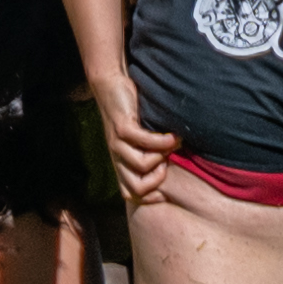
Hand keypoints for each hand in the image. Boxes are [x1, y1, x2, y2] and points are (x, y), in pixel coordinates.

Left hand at [87, 63, 178, 205]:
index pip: (129, 194)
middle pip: (134, 188)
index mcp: (120, 162)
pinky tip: (173, 136)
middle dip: (156, 181)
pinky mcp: (122, 128)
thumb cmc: (129, 111)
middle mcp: (117, 157)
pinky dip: (162, 141)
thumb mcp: (137, 137)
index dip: (149, 198)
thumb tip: (172, 162)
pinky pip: (145, 142)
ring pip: (141, 166)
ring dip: (162, 156)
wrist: (109, 85)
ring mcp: (117, 143)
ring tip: (172, 144)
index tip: (166, 191)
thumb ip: (148, 151)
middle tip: (166, 164)